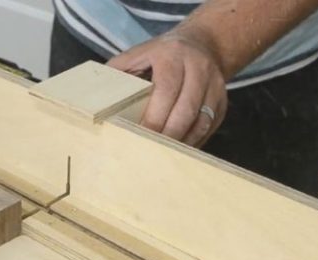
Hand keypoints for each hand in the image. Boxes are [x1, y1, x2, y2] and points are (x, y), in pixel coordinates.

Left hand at [107, 27, 227, 147]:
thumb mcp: (137, 55)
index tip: (140, 136)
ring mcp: (215, 86)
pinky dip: (193, 142)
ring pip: (201, 121)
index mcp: (172, 56)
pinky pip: (210, 127)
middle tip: (149, 153)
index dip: (155, 115)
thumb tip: (94, 101)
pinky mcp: (223, 102)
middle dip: (168, 134)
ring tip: (162, 158)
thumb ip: (118, 73)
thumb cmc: (160, 55)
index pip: (167, 89)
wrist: (203, 43)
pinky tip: (176, 153)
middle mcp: (198, 68)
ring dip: (182, 142)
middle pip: (186, 108)